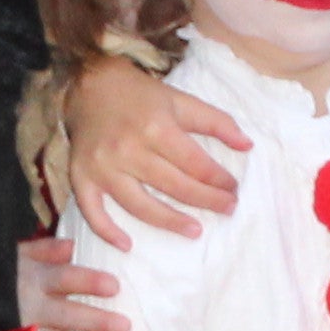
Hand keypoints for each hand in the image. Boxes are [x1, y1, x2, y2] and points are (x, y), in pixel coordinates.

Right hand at [14, 232, 128, 330]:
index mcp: (31, 278)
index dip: (88, 282)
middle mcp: (27, 307)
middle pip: (66, 315)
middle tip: (125, 327)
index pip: (64, 279)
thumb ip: (44, 250)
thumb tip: (71, 246)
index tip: (114, 287)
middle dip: (96, 322)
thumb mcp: (15, 255)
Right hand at [63, 58, 246, 241]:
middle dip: (206, 201)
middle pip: (174, 186)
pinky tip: (127, 245)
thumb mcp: (180, 100)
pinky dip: (106, 231)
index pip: (196, 164)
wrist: (88, 85)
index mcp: (156, 127)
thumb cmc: (139, 95)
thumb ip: (216, 122)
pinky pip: (92, 211)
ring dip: (169, 222)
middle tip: (228, 209)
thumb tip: (248, 146)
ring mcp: (103, 167)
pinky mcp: (81, 177)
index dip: (219, 180)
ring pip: (139, 205)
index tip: (234, 189)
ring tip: (195, 232)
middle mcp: (129, 149)